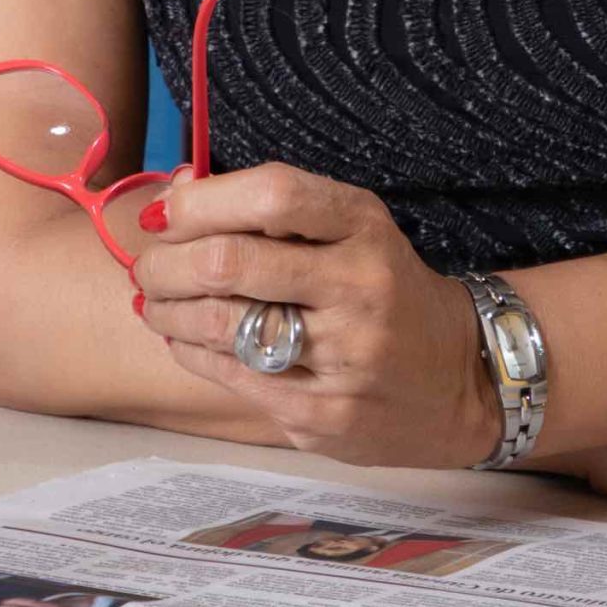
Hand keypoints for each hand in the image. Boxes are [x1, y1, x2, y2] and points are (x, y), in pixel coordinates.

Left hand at [130, 161, 499, 469]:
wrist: (459, 379)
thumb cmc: (384, 289)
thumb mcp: (350, 229)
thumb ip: (271, 208)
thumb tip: (174, 192)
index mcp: (364, 227)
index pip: (273, 193)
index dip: (202, 200)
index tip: (165, 213)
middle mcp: (359, 287)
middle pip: (232, 262)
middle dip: (166, 262)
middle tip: (146, 264)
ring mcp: (343, 357)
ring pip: (221, 326)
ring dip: (167, 309)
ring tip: (154, 300)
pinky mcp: (324, 415)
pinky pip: (233, 378)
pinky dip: (191, 352)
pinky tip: (182, 337)